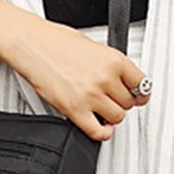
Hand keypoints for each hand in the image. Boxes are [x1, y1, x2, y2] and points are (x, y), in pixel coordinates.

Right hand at [4, 18, 150, 141]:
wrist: (32, 45)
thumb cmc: (56, 41)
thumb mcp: (94, 45)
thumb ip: (110, 64)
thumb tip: (121, 78)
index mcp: (114, 60)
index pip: (142, 84)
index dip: (140, 92)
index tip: (138, 95)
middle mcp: (105, 78)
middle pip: (129, 103)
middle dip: (121, 101)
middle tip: (111, 98)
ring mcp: (90, 96)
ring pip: (117, 118)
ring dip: (110, 115)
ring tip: (100, 107)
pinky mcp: (74, 110)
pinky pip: (98, 131)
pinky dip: (102, 132)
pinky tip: (98, 125)